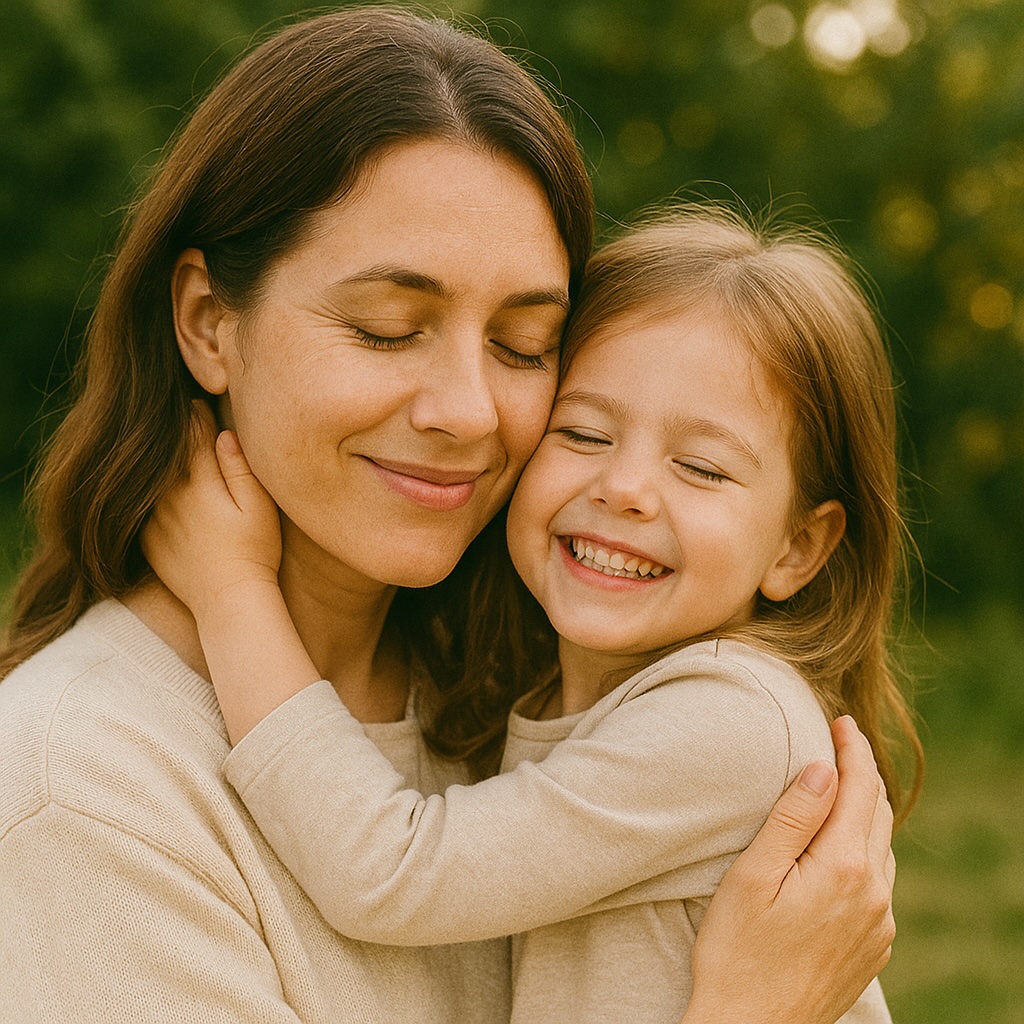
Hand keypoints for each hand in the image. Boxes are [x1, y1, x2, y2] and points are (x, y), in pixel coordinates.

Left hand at [141, 402, 282, 622]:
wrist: (228, 601)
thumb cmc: (255, 552)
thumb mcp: (259, 508)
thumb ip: (240, 469)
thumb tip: (224, 434)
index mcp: (201, 484)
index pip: (193, 437)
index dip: (196, 416)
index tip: (198, 403)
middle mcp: (172, 496)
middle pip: (168, 453)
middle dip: (174, 433)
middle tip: (178, 415)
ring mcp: (155, 518)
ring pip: (152, 477)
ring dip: (158, 461)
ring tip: (163, 447)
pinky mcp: (148, 539)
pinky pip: (142, 505)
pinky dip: (147, 491)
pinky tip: (156, 487)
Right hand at [684, 716, 894, 1023]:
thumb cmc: (736, 951)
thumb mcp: (753, 875)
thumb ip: (793, 818)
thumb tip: (825, 767)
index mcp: (844, 869)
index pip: (860, 789)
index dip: (851, 749)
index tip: (839, 719)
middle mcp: (874, 896)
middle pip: (878, 814)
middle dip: (861, 773)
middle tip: (839, 740)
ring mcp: (879, 926)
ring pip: (881, 848)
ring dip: (865, 810)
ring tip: (839, 784)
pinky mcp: (873, 947)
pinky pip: (878, 882)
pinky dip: (864, 848)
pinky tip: (838, 846)